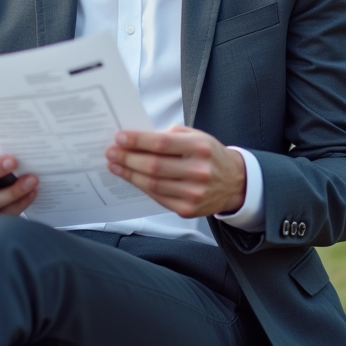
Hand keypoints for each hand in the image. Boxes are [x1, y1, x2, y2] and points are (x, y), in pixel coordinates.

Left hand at [105, 126, 245, 217]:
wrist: (234, 183)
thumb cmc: (209, 155)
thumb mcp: (196, 136)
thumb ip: (169, 136)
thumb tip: (137, 139)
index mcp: (200, 148)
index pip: (162, 144)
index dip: (138, 141)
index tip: (120, 137)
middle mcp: (199, 172)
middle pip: (154, 166)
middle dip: (128, 158)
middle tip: (111, 152)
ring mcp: (194, 193)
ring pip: (152, 184)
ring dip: (129, 174)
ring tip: (115, 165)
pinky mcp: (187, 209)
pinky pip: (157, 197)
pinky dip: (141, 186)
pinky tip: (131, 178)